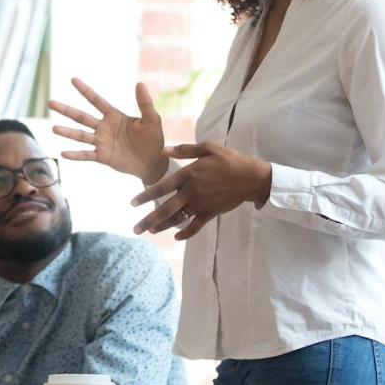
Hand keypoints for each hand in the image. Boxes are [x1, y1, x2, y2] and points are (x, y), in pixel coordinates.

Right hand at [49, 79, 167, 182]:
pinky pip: (86, 155)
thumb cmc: (153, 138)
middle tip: (50, 102)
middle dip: (66, 110)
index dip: (85, 90)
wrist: (153, 162)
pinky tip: (63, 153)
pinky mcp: (102, 156)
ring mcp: (101, 142)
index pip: (96, 100)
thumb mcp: (152, 119)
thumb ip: (145, 103)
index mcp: (114, 116)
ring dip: (67, 132)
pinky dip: (75, 155)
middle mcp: (104, 127)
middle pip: (81, 117)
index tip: (73, 80)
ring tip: (53, 128)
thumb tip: (140, 83)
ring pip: (80, 135)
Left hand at [130, 142, 271, 239]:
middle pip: (165, 209)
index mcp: (188, 175)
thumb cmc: (230, 160)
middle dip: (148, 221)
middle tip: (135, 230)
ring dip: (162, 227)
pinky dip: (185, 233)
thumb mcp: (208, 148)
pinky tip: (176, 237)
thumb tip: (164, 150)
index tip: (132, 204)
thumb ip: (185, 150)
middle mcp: (191, 192)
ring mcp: (200, 204)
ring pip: (177, 219)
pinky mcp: (210, 213)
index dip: (145, 196)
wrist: (252, 178)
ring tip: (150, 232)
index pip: (161, 187)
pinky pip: (195, 226)